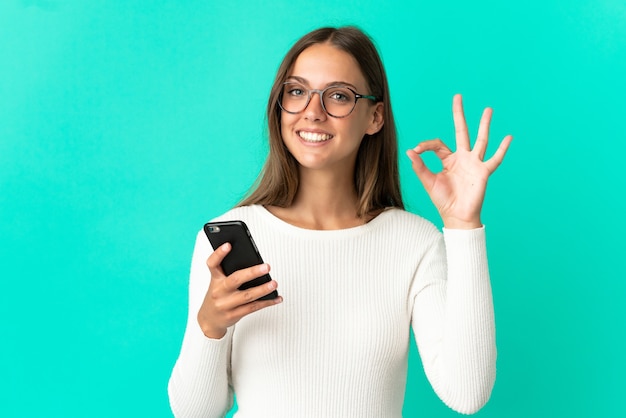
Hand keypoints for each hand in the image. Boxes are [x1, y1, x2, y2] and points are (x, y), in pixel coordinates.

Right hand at [197, 243, 281, 338]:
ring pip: (247, 296)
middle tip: (266, 267)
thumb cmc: (217, 296)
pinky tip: (275, 297)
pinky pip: (253, 308)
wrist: (208, 320)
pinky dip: (266, 302)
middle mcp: (219, 291)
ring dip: (263, 289)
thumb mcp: (217, 282)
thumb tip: (253, 262)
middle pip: (235, 279)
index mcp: (215, 279)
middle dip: (252, 272)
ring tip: (273, 283)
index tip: (229, 245)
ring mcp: (226, 304)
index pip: (213, 264)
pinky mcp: (233, 315)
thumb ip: (230, 272)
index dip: (219, 254)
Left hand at [406, 94, 511, 228]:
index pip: (438, 144)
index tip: (417, 150)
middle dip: (459, 115)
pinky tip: (508, 137)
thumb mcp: (428, 182)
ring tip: (488, 109)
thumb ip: (420, 166)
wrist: (457, 216)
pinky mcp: (483, 172)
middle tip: (458, 97)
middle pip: (461, 131)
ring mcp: (474, 163)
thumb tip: (410, 151)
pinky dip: (502, 149)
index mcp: (448, 160)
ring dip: (484, 125)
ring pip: (480, 140)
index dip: (426, 145)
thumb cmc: (443, 200)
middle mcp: (462, 158)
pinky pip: (495, 159)